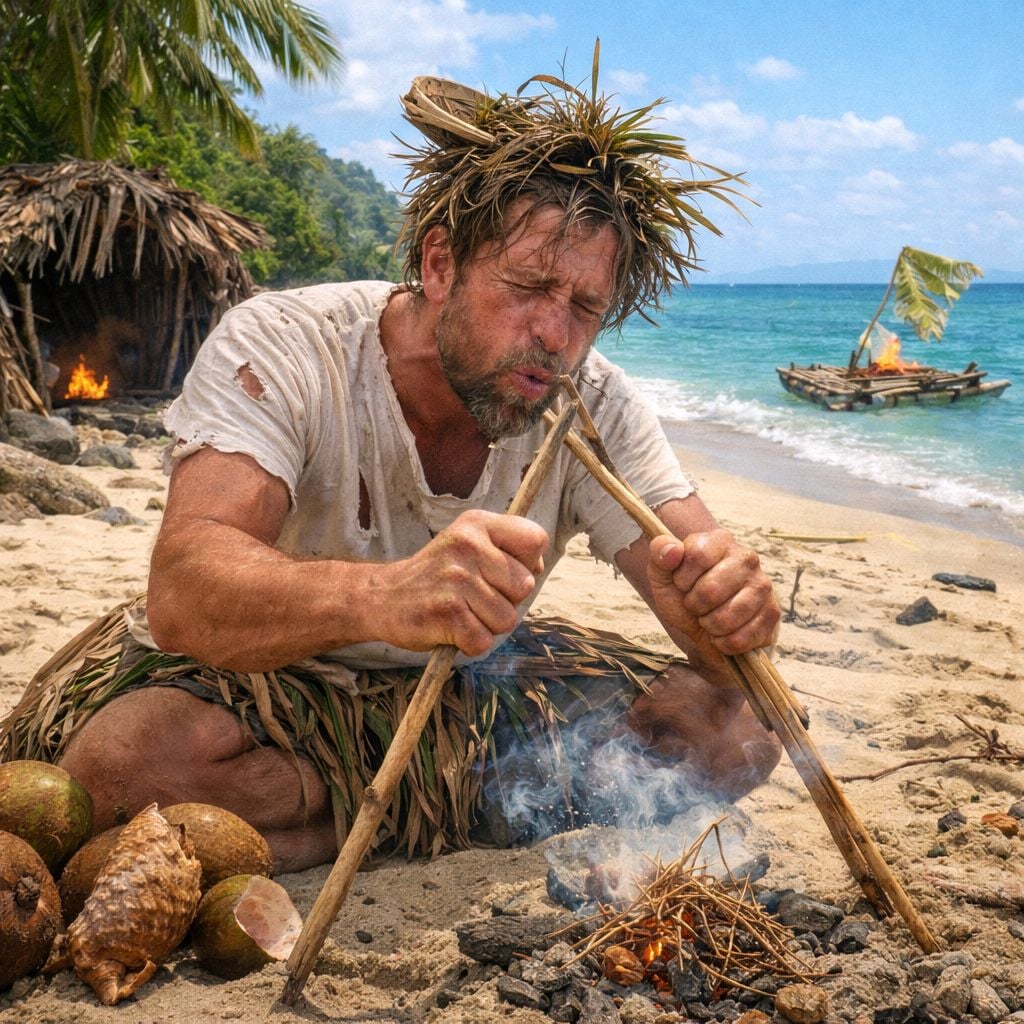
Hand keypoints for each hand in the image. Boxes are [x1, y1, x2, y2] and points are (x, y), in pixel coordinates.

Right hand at [374, 509, 548, 655]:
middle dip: (506, 600)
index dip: (529, 564)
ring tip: (461, 611)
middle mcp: (467, 545)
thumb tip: (538, 568)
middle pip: (526, 586)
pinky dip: (470, 643)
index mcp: (477, 524)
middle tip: (473, 596)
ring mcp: (456, 578)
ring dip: (487, 624)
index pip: (536, 540)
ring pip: (507, 618)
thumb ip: (508, 549)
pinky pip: (484, 641)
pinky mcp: (446, 612)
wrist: (383, 597)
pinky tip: (451, 628)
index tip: (502, 572)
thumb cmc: (437, 575)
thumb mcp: (469, 543)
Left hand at [646, 530, 778, 665]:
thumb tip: (671, 549)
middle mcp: (747, 558)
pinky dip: (724, 642)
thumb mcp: (663, 576)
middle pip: (711, 589)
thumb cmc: (685, 596)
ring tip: (709, 619)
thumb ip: (660, 555)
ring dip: (709, 625)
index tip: (682, 584)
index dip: (682, 578)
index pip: (696, 556)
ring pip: (726, 616)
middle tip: (696, 605)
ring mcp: (763, 585)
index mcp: (719, 541)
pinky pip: (741, 638)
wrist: (706, 629)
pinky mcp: (772, 613)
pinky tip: (723, 634)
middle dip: (695, 605)